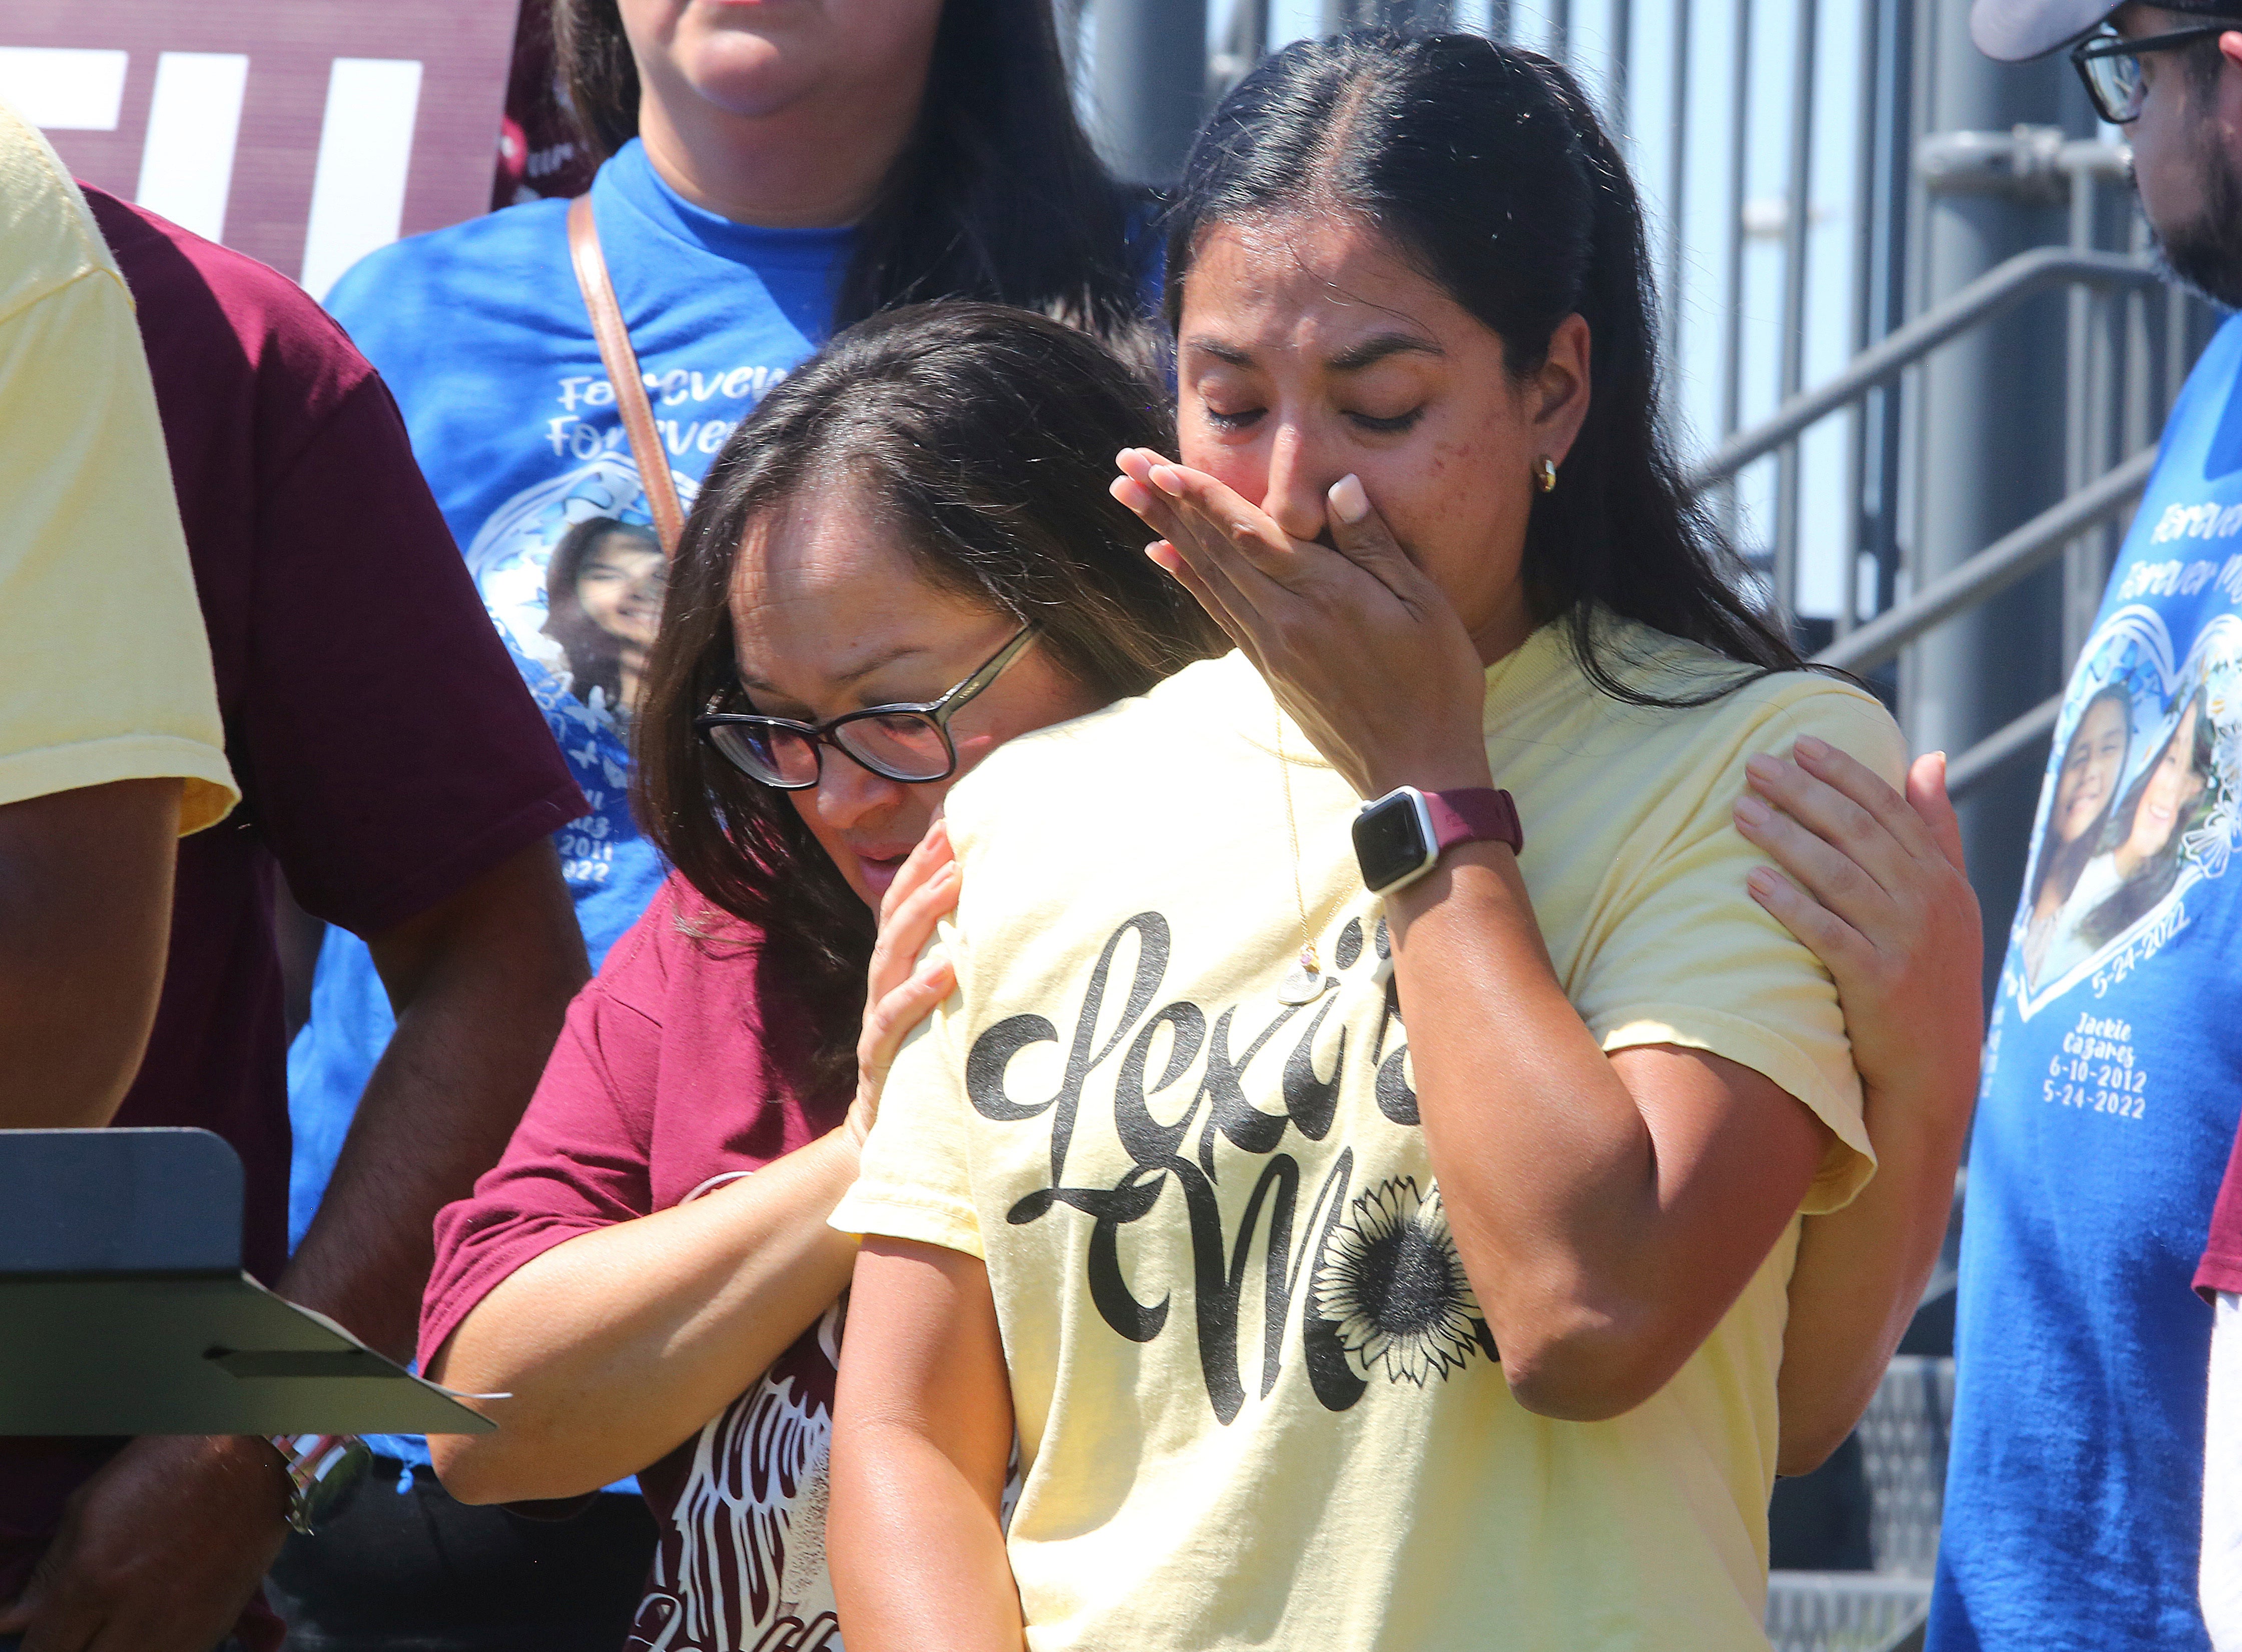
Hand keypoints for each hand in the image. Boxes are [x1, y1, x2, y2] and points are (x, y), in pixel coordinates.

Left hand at [0, 1434, 288, 1651]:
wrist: (254, 1457)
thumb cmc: (165, 1466)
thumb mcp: (90, 1505)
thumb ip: (49, 1572)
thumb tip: (15, 1623)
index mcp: (92, 1581)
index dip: (41, 1647)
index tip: (49, 1635)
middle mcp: (133, 1615)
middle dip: (76, 1649)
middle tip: (82, 1630)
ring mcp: (178, 1629)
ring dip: (116, 1649)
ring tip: (118, 1626)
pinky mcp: (214, 1631)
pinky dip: (153, 1649)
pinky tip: (150, 1626)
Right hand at [846, 820, 959, 1146]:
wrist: (886, 1142)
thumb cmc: (926, 1066)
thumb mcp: (945, 1012)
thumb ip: (962, 969)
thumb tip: (1014, 928)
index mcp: (899, 969)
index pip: (905, 902)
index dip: (924, 859)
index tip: (956, 818)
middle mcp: (883, 985)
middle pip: (896, 915)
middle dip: (924, 870)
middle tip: (957, 834)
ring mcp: (876, 1019)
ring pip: (891, 954)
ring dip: (923, 914)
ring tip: (955, 881)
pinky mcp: (878, 1060)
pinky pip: (891, 1020)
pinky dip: (916, 993)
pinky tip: (944, 970)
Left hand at [1110, 450, 1490, 798]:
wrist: (1415, 770)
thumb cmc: (1434, 684)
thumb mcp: (1424, 606)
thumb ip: (1375, 545)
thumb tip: (1340, 487)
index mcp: (1323, 595)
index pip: (1247, 533)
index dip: (1201, 497)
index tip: (1158, 467)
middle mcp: (1284, 619)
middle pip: (1213, 549)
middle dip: (1167, 502)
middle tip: (1125, 464)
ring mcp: (1270, 647)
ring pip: (1208, 575)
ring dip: (1166, 530)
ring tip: (1129, 495)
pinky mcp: (1269, 668)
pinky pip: (1219, 610)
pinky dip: (1188, 577)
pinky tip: (1163, 554)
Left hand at [1733, 739, 1982, 1114]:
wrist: (1936, 1067)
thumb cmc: (1932, 976)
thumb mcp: (1950, 902)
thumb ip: (1937, 831)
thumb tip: (1931, 757)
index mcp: (1942, 879)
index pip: (1889, 809)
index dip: (1844, 772)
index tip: (1800, 742)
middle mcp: (1928, 903)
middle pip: (1858, 832)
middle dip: (1804, 793)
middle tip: (1753, 764)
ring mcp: (1905, 943)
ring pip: (1839, 875)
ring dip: (1786, 838)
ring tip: (1740, 811)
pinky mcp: (1879, 984)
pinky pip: (1828, 934)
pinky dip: (1792, 904)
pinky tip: (1754, 880)